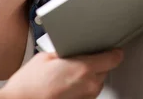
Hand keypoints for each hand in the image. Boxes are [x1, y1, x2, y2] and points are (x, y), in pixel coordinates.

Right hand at [1, 49, 123, 98]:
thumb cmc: (27, 86)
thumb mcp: (46, 57)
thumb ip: (66, 50)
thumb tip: (73, 48)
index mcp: (84, 68)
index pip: (115, 57)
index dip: (113, 52)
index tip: (111, 49)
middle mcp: (89, 85)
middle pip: (106, 70)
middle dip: (96, 64)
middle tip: (79, 62)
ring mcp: (86, 98)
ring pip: (97, 83)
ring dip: (89, 78)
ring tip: (68, 76)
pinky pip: (87, 94)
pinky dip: (81, 89)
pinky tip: (66, 87)